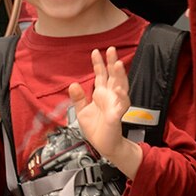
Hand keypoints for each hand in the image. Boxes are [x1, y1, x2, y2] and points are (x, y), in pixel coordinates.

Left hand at [69, 47, 141, 174]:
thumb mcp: (82, 111)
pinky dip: (122, 96)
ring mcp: (115, 104)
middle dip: (112, 63)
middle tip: (111, 50)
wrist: (103, 145)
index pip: (101, 75)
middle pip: (113, 76)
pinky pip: (122, 104)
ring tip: (117, 64)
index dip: (98, 63)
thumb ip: (78, 98)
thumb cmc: (96, 129)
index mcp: (101, 94)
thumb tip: (73, 84)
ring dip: (120, 75)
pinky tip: (120, 89)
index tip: (95, 51)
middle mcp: (110, 96)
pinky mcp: (117, 115)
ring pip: (120, 86)